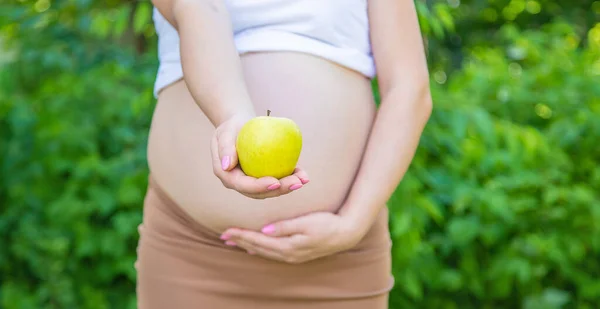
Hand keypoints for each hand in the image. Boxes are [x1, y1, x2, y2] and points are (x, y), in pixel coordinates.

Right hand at [212, 113, 308, 198]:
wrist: (238, 126)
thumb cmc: (230, 127)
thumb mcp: (224, 132)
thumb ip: (225, 148)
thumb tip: (227, 167)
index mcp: (228, 176)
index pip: (244, 185)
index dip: (260, 187)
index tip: (275, 182)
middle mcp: (240, 183)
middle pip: (260, 192)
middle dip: (280, 190)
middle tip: (297, 183)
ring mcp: (253, 181)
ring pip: (271, 189)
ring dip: (288, 186)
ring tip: (304, 179)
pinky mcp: (264, 176)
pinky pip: (278, 179)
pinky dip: (290, 177)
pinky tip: (303, 174)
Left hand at [219, 212, 362, 263]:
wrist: (346, 233)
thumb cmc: (327, 224)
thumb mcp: (306, 223)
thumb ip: (285, 227)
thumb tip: (265, 231)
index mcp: (288, 246)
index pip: (259, 241)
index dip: (242, 236)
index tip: (227, 231)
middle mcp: (288, 254)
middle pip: (258, 248)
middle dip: (241, 241)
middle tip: (224, 236)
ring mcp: (292, 255)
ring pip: (264, 252)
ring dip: (249, 246)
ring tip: (235, 242)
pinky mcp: (297, 253)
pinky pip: (273, 252)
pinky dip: (261, 249)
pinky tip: (256, 248)